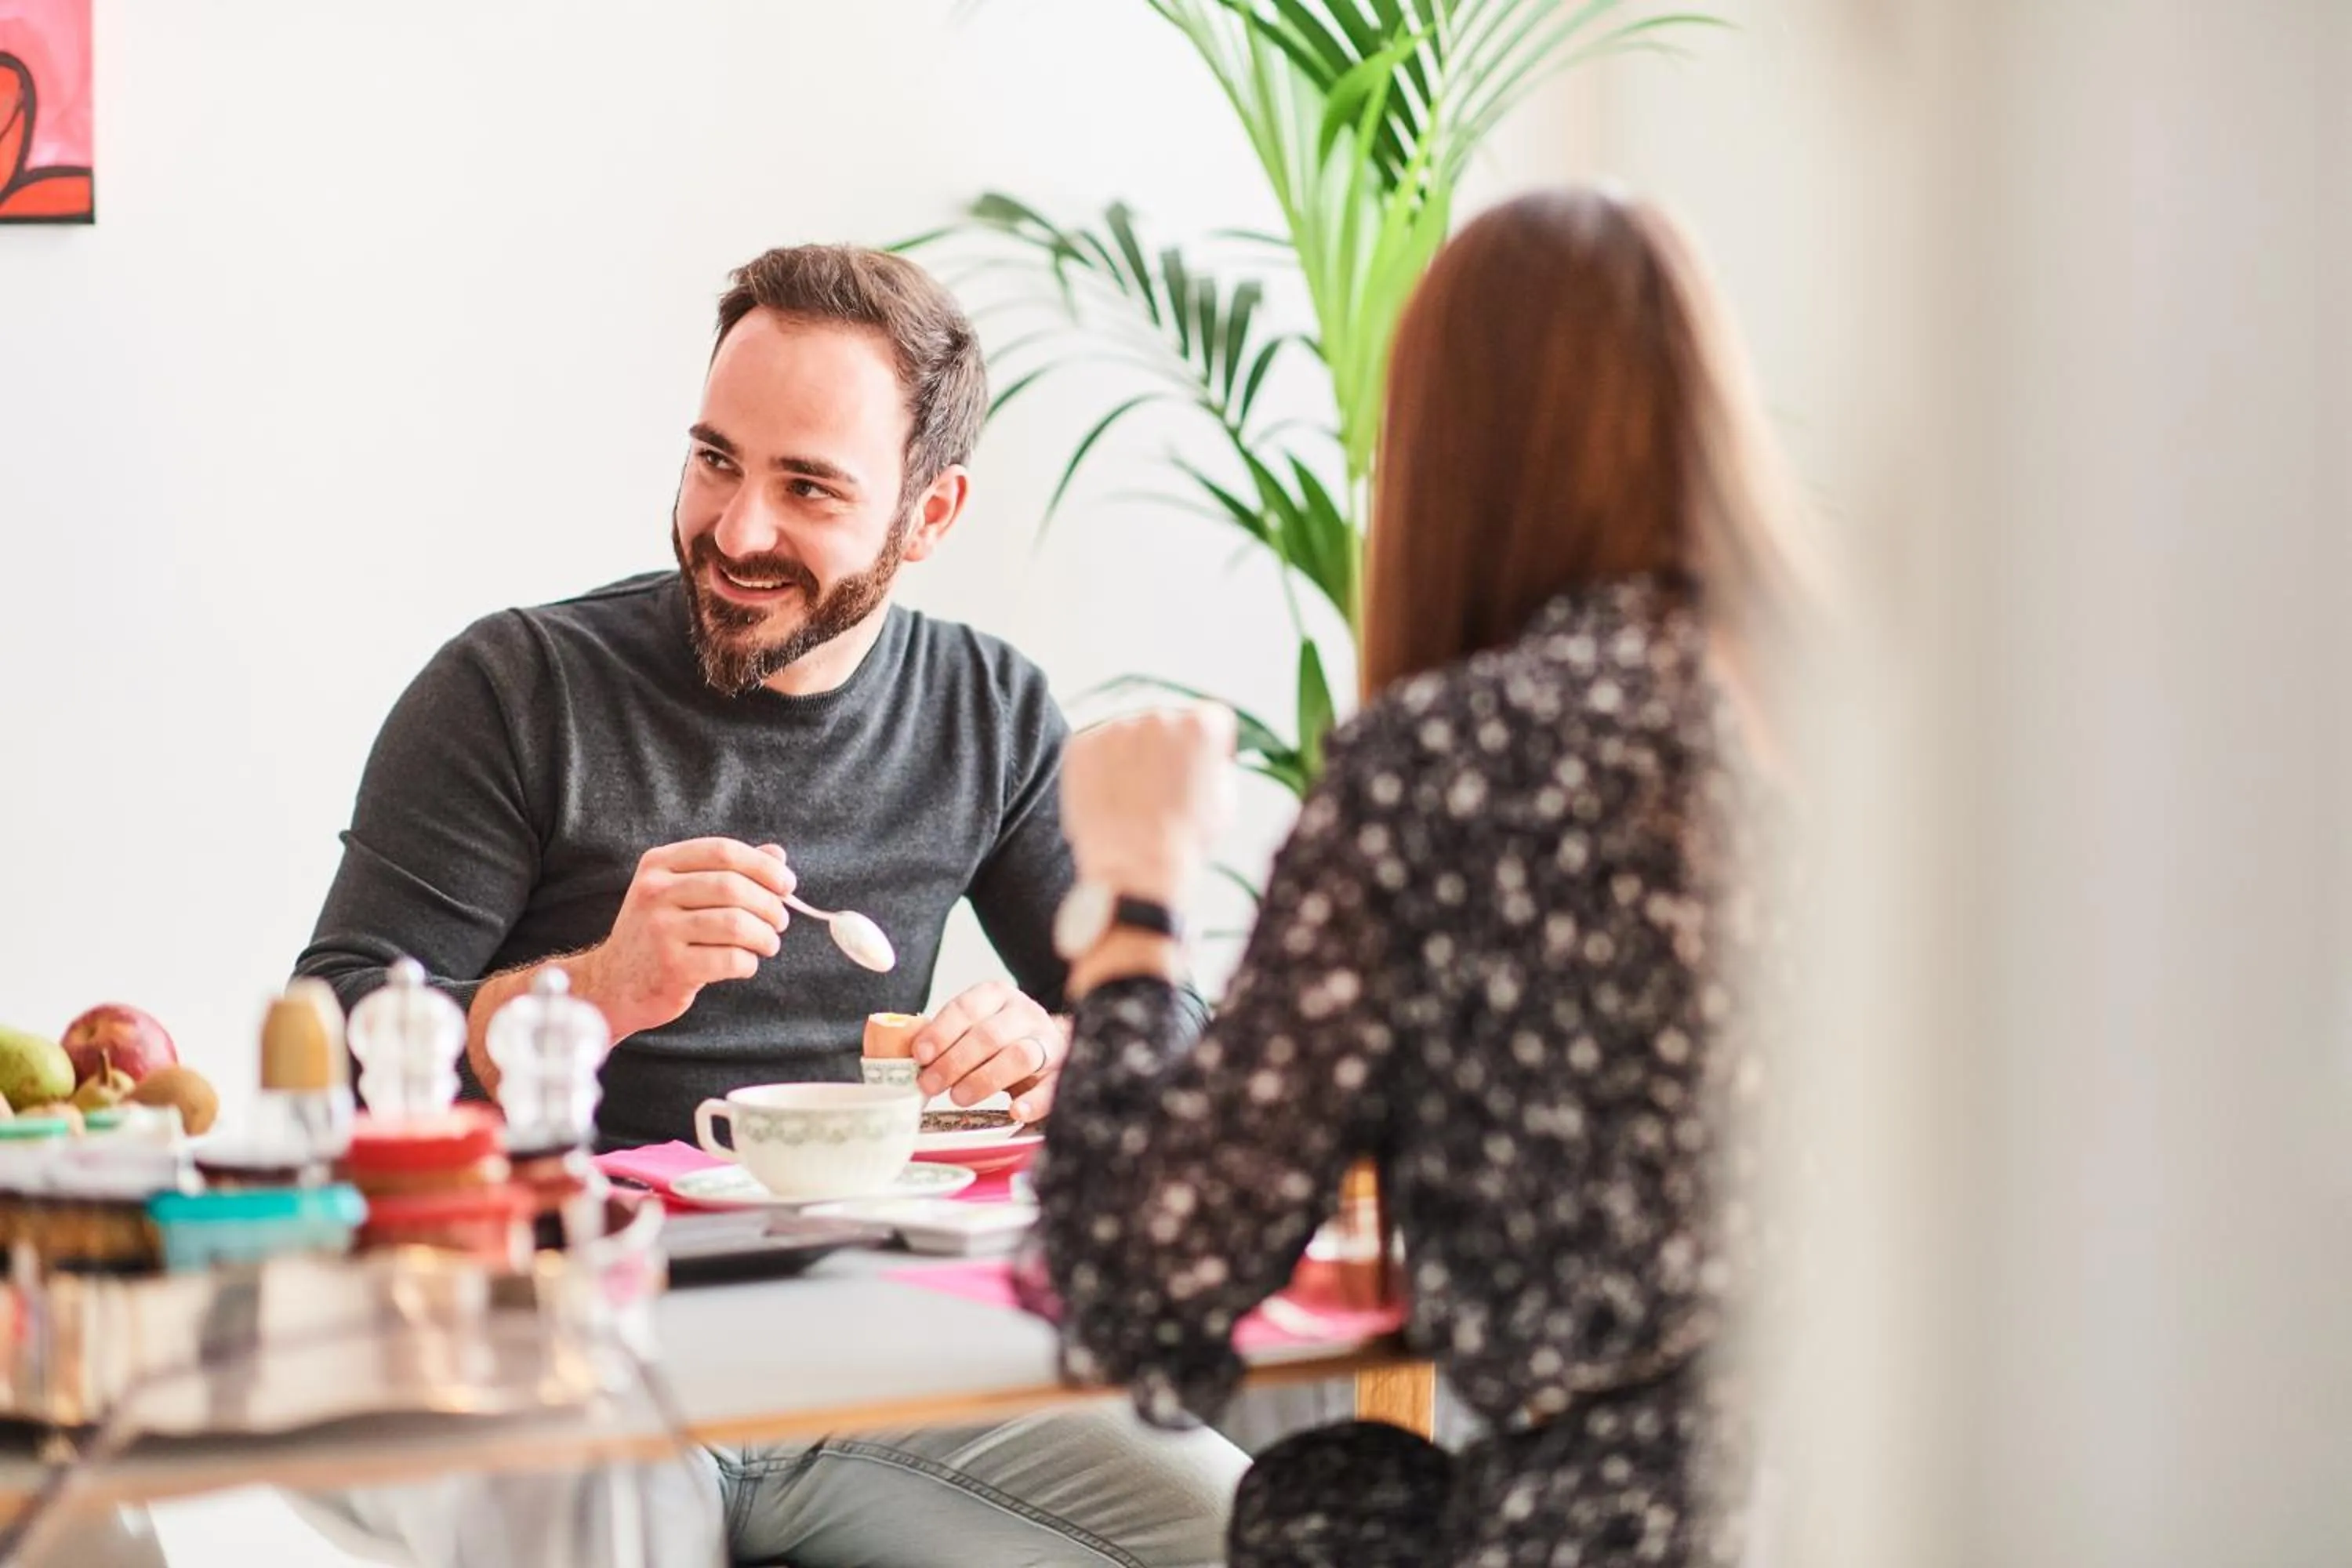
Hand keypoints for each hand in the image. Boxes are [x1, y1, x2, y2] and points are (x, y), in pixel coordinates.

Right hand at [572, 838, 796, 1039]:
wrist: (614, 983)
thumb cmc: (659, 933)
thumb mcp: (681, 891)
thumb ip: (727, 870)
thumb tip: (778, 855)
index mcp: (659, 864)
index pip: (723, 851)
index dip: (764, 867)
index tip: (788, 884)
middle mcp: (655, 892)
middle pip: (734, 887)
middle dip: (770, 905)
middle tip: (780, 921)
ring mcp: (661, 930)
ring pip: (737, 924)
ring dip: (765, 936)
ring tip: (768, 944)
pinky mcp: (672, 968)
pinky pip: (731, 959)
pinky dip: (749, 962)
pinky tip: (744, 964)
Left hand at [913, 981, 1066, 1122]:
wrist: (1052, 1048)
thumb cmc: (1001, 1042)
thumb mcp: (974, 1028)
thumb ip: (947, 1038)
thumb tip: (904, 1057)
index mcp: (997, 997)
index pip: (967, 1007)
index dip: (941, 1031)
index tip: (920, 1055)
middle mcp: (1025, 1014)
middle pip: (990, 1034)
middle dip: (955, 1061)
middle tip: (930, 1084)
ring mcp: (1048, 1041)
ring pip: (1019, 1055)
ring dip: (984, 1079)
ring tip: (958, 1097)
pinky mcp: (1064, 1071)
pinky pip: (1052, 1086)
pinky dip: (1034, 1100)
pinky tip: (1015, 1111)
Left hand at [1061, 702, 1239, 904]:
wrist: (1134, 868)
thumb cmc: (1186, 840)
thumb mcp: (1223, 799)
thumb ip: (1214, 763)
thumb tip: (1202, 753)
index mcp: (1200, 724)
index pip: (1209, 719)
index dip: (1208, 748)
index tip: (1199, 771)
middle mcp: (1157, 715)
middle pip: (1165, 723)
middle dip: (1165, 750)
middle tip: (1162, 791)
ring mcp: (1115, 727)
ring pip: (1127, 735)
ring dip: (1132, 757)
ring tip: (1134, 800)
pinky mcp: (1080, 744)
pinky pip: (1095, 748)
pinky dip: (1101, 769)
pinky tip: (1111, 800)